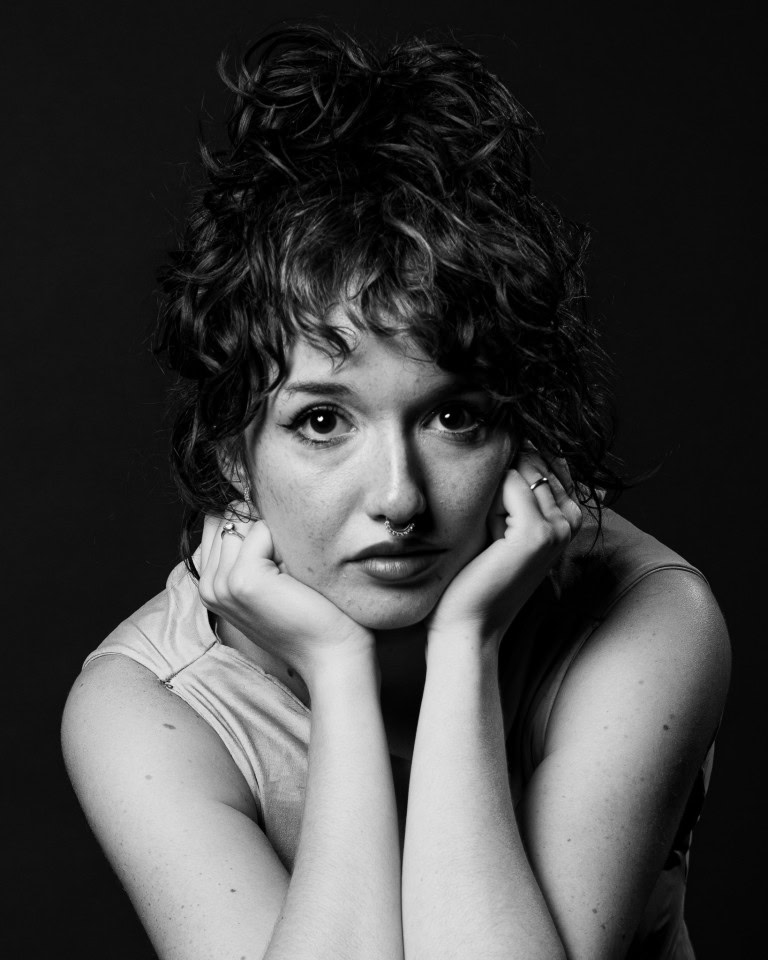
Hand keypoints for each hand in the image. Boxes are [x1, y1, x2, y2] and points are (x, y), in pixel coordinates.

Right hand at [198, 505, 375, 688]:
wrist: (333, 655)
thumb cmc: (312, 615)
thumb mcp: (275, 576)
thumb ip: (253, 544)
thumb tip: (251, 491)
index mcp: (211, 585)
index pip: (218, 521)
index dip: (250, 518)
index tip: (279, 543)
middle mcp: (209, 585)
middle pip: (227, 516)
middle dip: (260, 523)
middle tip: (288, 564)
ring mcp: (222, 585)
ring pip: (243, 521)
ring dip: (275, 534)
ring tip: (292, 573)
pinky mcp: (243, 581)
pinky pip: (261, 531)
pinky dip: (285, 543)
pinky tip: (295, 577)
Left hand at [426, 448, 582, 649]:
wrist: (468, 620)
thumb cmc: (476, 572)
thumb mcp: (499, 520)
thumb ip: (514, 485)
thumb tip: (517, 439)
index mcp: (568, 515)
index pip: (541, 459)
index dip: (508, 479)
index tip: (500, 525)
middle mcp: (571, 519)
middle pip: (527, 463)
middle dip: (500, 486)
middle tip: (494, 536)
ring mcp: (558, 527)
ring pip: (517, 473)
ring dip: (492, 498)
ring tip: (492, 540)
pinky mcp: (537, 534)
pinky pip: (508, 485)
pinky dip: (488, 506)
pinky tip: (490, 540)